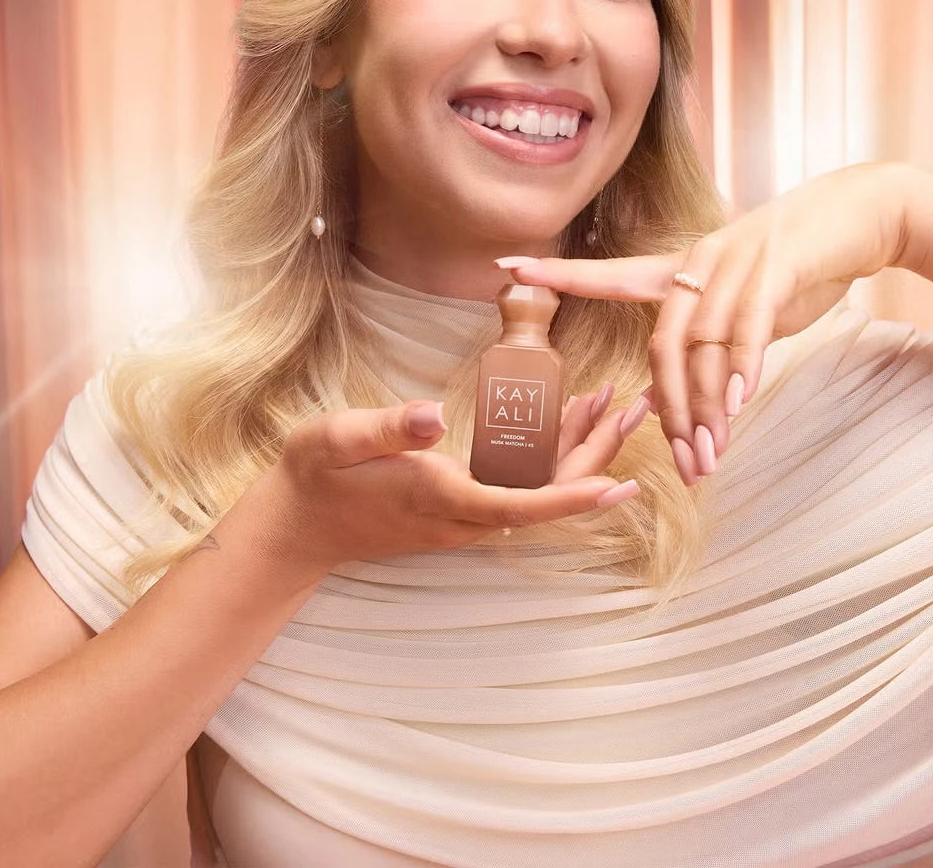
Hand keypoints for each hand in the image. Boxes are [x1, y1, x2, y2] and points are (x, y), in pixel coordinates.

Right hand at [262, 395, 647, 578]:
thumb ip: (387, 429)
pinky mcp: (460, 506)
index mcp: (439, 497)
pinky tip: (567, 421)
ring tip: (616, 406)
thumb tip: (434, 416)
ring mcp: (463, 515)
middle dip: (595, 457)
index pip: (517, 504)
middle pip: (544, 496)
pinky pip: (519, 485)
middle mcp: (461, 515)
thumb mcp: (336, 439)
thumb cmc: (316, 476)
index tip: (613, 483)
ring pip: (537, 490)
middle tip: (635, 411)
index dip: (568, 497)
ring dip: (578, 451)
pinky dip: (550, 454)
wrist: (297, 526)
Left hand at [496, 161, 912, 484]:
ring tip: (713, 452)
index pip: (610, 274)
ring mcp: (736, 261)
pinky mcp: (777, 267)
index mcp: (681, 267)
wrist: (858, 215)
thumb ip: (705, 347)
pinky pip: (749, 326)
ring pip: (705, 345)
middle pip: (664, 342)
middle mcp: (699, 261)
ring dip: (708, 405)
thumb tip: (667, 403)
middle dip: (671, 408)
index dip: (560, 275)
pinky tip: (741, 402)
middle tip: (684, 463)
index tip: (505, 268)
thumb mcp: (742, 306)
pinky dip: (743, 367)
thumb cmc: (796, 266)